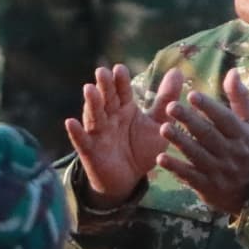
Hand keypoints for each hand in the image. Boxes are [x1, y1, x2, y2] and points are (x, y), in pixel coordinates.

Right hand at [68, 63, 174, 204]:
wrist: (128, 179)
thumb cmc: (141, 148)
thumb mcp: (157, 124)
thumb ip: (166, 100)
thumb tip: (177, 71)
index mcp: (125, 108)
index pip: (123, 91)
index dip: (121, 81)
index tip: (120, 69)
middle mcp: (109, 116)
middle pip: (107, 98)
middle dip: (105, 86)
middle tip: (103, 72)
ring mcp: (98, 132)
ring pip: (94, 115)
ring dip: (91, 103)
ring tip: (89, 89)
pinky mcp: (90, 150)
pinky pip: (82, 140)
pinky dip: (76, 132)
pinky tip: (71, 122)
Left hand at [161, 69, 248, 217]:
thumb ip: (240, 99)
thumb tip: (232, 72)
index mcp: (243, 137)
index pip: (225, 119)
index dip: (209, 107)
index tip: (192, 95)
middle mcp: (232, 154)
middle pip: (208, 135)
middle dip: (189, 121)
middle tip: (170, 107)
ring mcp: (220, 172)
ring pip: (198, 155)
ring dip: (180, 142)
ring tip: (163, 128)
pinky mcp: (209, 188)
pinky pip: (191, 177)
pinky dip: (176, 168)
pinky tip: (161, 158)